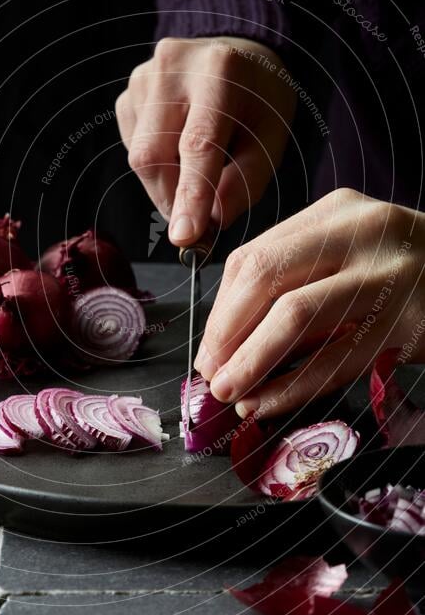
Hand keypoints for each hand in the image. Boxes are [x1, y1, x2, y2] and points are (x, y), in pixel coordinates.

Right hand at [115, 36, 295, 245]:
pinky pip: (132, 146)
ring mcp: (144, 77)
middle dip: (172, 199)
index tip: (186, 236)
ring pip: (139, 156)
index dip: (191, 194)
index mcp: (220, 71)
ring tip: (195, 175)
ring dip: (165, 184)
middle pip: (154, 154)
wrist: (236, 54)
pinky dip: (156, 165)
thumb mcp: (270, 138)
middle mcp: (174, 68)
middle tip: (194, 222)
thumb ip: (246, 181)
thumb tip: (213, 221)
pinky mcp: (128, 92)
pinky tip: (179, 150)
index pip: (199, 143)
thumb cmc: (258, 100)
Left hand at [194, 188, 424, 418]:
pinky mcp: (410, 323)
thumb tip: (229, 345)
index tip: (209, 348)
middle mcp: (359, 232)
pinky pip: (338, 358)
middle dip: (226, 332)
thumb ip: (297, 284)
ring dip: (252, 361)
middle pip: (265, 275)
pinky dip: (295, 386)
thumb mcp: (350, 257)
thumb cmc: (403, 274)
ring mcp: (387, 274)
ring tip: (231, 393)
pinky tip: (270, 403)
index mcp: (334, 211)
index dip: (221, 309)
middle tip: (211, 374)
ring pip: (295, 314)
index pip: (254, 255)